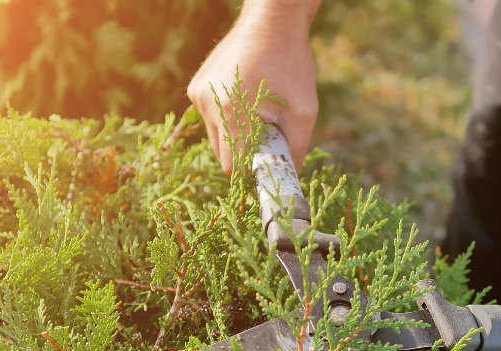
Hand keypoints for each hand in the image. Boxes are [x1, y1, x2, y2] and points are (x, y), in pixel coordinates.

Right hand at [187, 0, 321, 172]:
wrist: (272, 22)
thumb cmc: (291, 65)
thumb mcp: (304, 111)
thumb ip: (296, 151)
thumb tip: (290, 179)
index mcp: (231, 113)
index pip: (233, 165)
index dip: (251, 170)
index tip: (267, 164)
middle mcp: (208, 104)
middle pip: (223, 154)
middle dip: (245, 152)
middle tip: (268, 135)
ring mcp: (199, 94)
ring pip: (216, 137)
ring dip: (236, 135)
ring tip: (258, 112)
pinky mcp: (196, 87)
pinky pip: (211, 118)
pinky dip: (228, 118)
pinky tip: (245, 98)